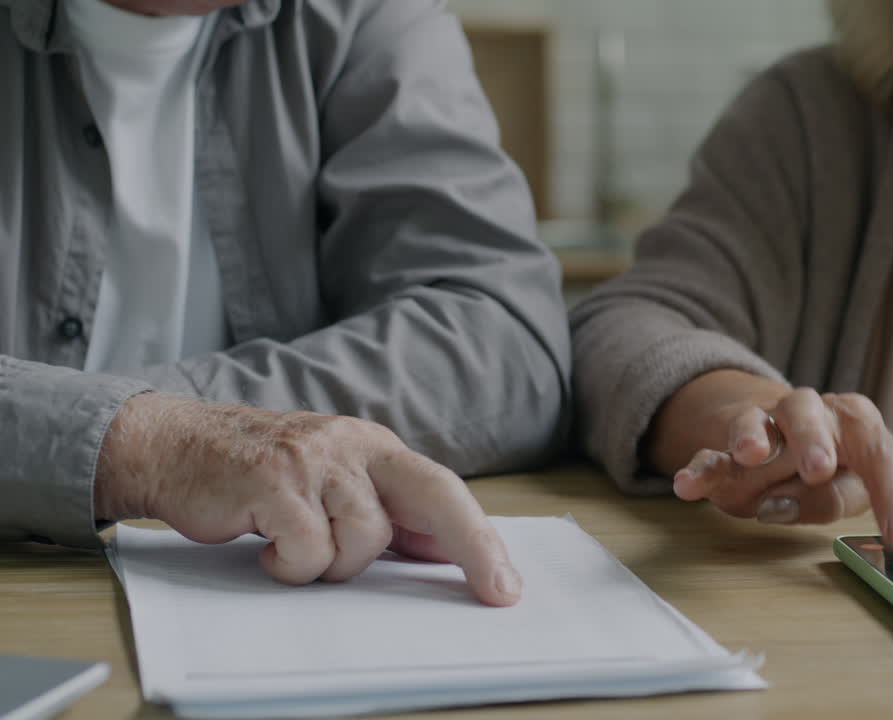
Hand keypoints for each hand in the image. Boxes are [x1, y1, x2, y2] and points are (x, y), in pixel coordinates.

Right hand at [95, 393, 520, 605]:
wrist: (176, 446)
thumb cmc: (259, 475)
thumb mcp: (333, 483)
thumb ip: (384, 511)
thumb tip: (442, 550)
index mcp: (375, 448)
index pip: (444, 491)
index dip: (480, 537)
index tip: (505, 584)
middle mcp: (354, 446)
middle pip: (436, 496)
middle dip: (473, 547)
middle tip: (494, 589)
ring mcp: (316, 461)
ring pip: (364, 540)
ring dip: (332, 563)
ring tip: (296, 545)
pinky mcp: (274, 481)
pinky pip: (308, 552)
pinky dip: (289, 566)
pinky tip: (268, 546)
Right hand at [671, 387, 892, 550]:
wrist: (769, 438)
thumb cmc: (822, 471)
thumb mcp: (842, 489)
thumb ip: (833, 498)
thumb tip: (800, 504)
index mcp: (854, 425)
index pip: (879, 454)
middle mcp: (810, 415)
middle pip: (812, 415)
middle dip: (814, 439)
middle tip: (818, 468)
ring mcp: (764, 429)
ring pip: (758, 423)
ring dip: (752, 437)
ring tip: (750, 455)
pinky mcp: (726, 450)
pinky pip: (712, 457)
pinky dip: (701, 470)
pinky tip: (688, 486)